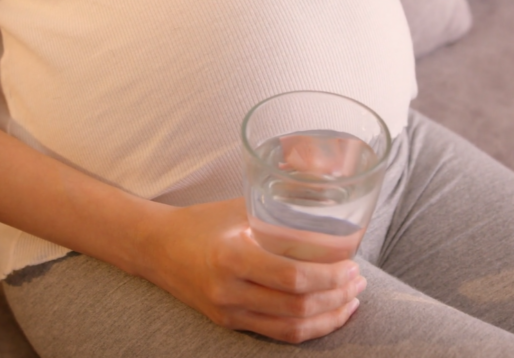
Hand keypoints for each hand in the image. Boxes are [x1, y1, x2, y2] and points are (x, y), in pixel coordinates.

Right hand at [135, 198, 365, 342]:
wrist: (155, 248)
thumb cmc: (201, 221)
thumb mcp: (240, 206)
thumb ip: (279, 203)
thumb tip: (323, 179)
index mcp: (232, 256)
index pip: (292, 277)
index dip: (330, 275)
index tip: (352, 263)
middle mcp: (229, 291)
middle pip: (297, 306)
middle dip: (337, 296)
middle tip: (358, 280)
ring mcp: (228, 312)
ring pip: (290, 327)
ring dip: (328, 316)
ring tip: (351, 299)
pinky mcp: (228, 323)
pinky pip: (276, 334)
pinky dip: (307, 328)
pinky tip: (326, 315)